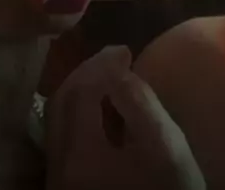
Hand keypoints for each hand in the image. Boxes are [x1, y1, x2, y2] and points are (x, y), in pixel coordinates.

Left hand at [45, 45, 204, 189]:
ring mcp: (58, 181)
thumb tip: (117, 71)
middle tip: (116, 57)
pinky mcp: (66, 188)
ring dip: (80, 90)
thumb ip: (140, 104)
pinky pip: (63, 138)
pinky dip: (78, 112)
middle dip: (88, 72)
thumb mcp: (167, 148)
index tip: (127, 50)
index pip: (81, 91)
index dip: (102, 64)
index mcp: (79, 155)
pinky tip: (100, 108)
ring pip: (57, 121)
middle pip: (61, 103)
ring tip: (109, 76)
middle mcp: (59, 168)